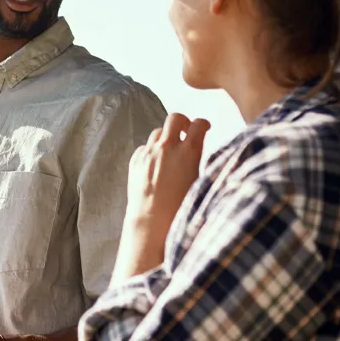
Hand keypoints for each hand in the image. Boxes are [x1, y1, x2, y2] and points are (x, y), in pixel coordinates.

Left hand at [114, 114, 209, 279]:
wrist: (151, 222)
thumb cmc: (181, 208)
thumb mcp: (199, 183)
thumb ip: (198, 162)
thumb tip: (199, 153)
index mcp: (188, 152)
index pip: (198, 125)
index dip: (203, 124)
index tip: (204, 127)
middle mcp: (167, 148)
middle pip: (174, 118)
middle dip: (182, 122)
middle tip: (186, 131)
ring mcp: (148, 153)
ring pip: (158, 132)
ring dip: (166, 137)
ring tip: (170, 150)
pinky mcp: (135, 160)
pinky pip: (145, 147)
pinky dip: (152, 150)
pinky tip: (156, 163)